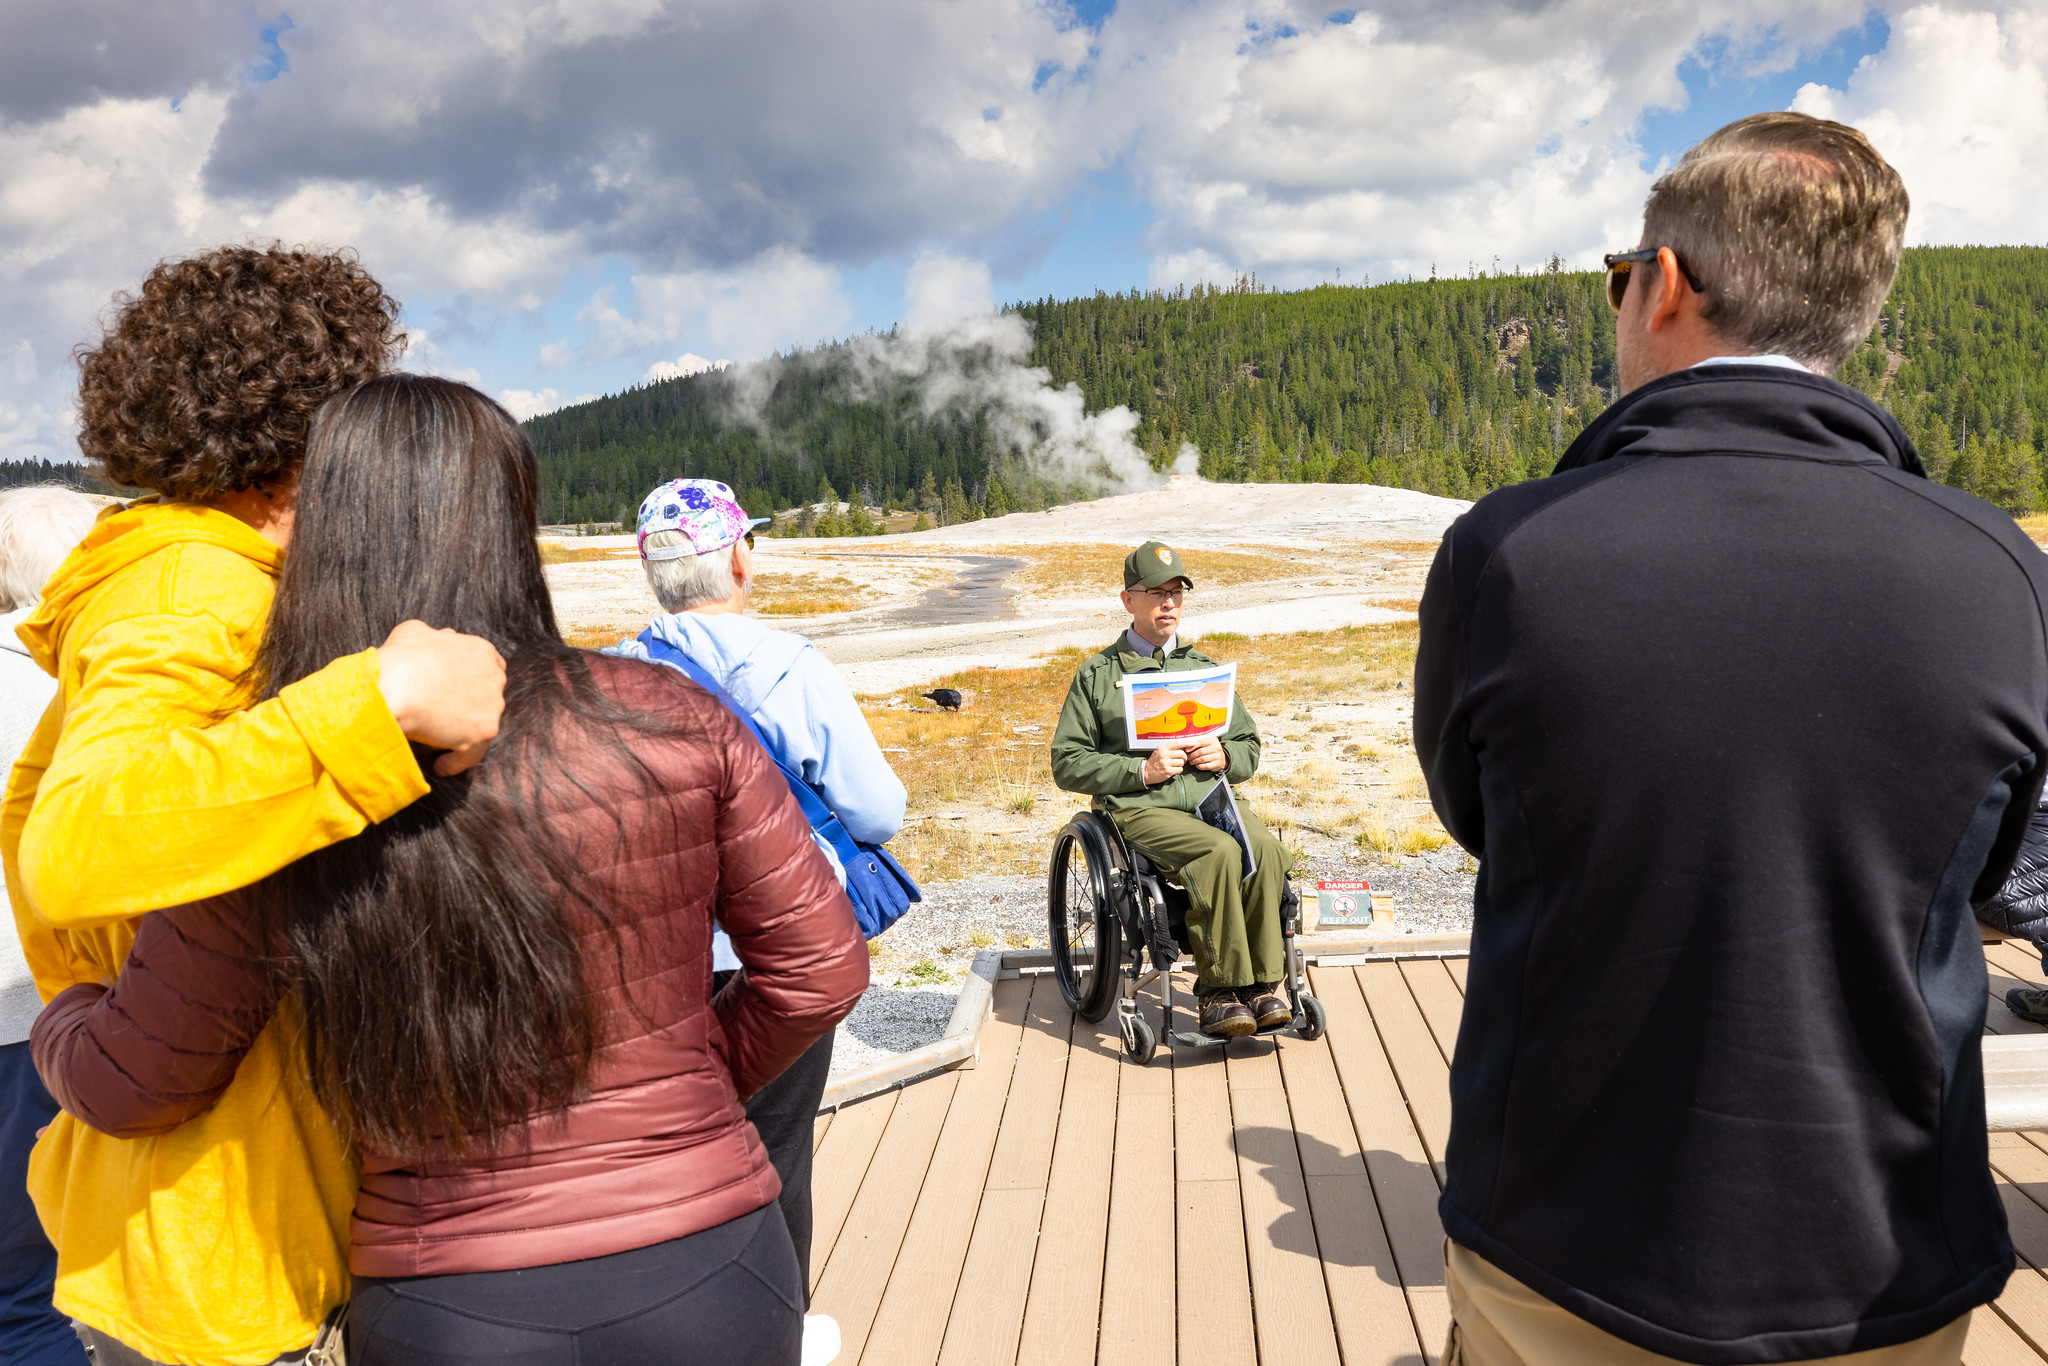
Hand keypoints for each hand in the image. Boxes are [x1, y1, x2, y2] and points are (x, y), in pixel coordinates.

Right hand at [375, 621, 507, 775]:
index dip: (471, 681)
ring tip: (438, 743)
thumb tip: (444, 638)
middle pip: (488, 696)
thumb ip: (436, 637)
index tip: (456, 691)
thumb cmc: (399, 660)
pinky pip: (471, 754)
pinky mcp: (483, 732)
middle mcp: (494, 677)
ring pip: (479, 725)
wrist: (392, 689)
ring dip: (461, 734)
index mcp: (482, 651)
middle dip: (469, 706)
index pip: (488, 668)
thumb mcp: (415, 632)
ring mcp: (492, 706)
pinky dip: (455, 762)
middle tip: (445, 716)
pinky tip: (441, 766)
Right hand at [1142, 744, 1185, 784]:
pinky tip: (1174, 770)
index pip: (1177, 743)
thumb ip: (1170, 748)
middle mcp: (1164, 754)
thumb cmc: (1155, 761)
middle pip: (1182, 754)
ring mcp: (1165, 763)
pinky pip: (1179, 769)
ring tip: (1175, 765)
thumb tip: (1184, 745)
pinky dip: (1178, 770)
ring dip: (1181, 764)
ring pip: (1181, 762)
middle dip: (1184, 758)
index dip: (1186, 743)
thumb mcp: (1160, 751)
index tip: (1193, 743)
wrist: (1146, 772)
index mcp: (1163, 748)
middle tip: (1182, 760)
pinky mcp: (1167, 771)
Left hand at [1183, 736, 1227, 771]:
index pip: (1201, 742)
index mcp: (1213, 740)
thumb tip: (1187, 748)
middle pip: (1201, 752)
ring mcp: (1218, 756)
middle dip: (1192, 755)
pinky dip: (1200, 766)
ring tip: (1191, 762)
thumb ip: (1197, 743)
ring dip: (1195, 761)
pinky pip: (1206, 766)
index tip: (1186, 750)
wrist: (1222, 759)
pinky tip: (1197, 766)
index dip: (1192, 746)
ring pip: (1203, 759)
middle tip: (1188, 758)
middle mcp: (1217, 747)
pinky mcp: (1218, 763)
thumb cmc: (1210, 750)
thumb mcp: (1206, 744)